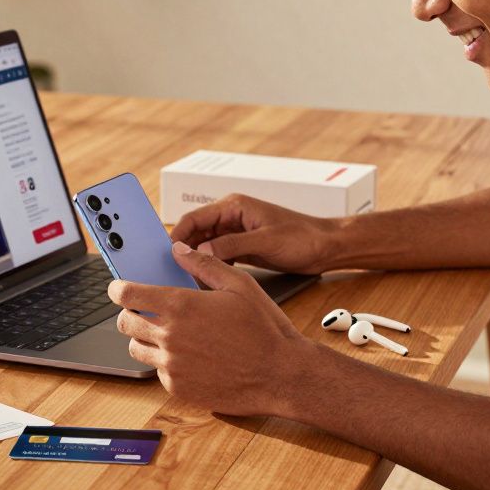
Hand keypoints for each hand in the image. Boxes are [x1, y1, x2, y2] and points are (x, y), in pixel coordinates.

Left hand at [108, 241, 312, 416]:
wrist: (281, 375)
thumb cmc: (264, 328)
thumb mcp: (239, 285)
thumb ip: (204, 265)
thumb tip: (179, 250)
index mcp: (181, 306)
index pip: (129, 294)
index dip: (118, 288)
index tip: (117, 287)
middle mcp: (170, 337)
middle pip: (125, 322)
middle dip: (129, 313)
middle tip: (143, 310)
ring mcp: (172, 366)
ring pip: (136, 349)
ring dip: (144, 338)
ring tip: (166, 333)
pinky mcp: (178, 388)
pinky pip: (158, 372)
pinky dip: (165, 362)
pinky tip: (189, 356)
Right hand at [169, 193, 339, 273]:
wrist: (326, 247)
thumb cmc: (302, 237)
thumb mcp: (265, 242)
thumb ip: (232, 246)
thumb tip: (200, 253)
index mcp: (234, 206)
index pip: (194, 218)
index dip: (176, 236)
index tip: (163, 254)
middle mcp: (231, 217)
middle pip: (195, 233)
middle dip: (182, 250)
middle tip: (167, 271)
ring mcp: (236, 234)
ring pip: (204, 247)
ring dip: (194, 261)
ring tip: (181, 279)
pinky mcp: (242, 248)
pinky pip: (217, 257)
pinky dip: (208, 268)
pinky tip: (202, 283)